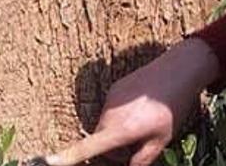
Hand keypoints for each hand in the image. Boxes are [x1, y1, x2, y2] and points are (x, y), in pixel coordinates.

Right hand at [45, 38, 218, 165]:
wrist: (178, 70)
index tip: (47, 161)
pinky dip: (122, 117)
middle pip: (100, 141)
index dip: (67, 158)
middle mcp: (109, 114)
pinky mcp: (115, 89)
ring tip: (147, 123)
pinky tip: (144, 110)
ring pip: (106, 125)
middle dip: (113, 149)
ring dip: (118, 132)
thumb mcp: (161, 140)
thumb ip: (141, 159)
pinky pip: (112, 110)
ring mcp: (110, 99)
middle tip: (140, 145)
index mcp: (119, 130)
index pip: (88, 149)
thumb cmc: (171, 107)